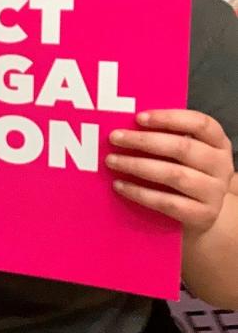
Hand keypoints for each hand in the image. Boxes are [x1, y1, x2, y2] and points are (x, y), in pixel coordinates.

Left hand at [106, 110, 234, 234]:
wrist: (201, 212)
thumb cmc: (184, 171)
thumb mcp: (183, 152)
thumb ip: (163, 137)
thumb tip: (125, 126)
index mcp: (218, 143)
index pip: (200, 123)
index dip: (169, 118)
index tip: (138, 118)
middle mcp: (221, 165)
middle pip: (183, 148)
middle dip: (144, 141)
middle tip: (114, 138)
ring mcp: (214, 192)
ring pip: (175, 175)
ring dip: (138, 166)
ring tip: (111, 160)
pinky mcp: (203, 215)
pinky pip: (168, 203)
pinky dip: (140, 193)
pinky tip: (119, 185)